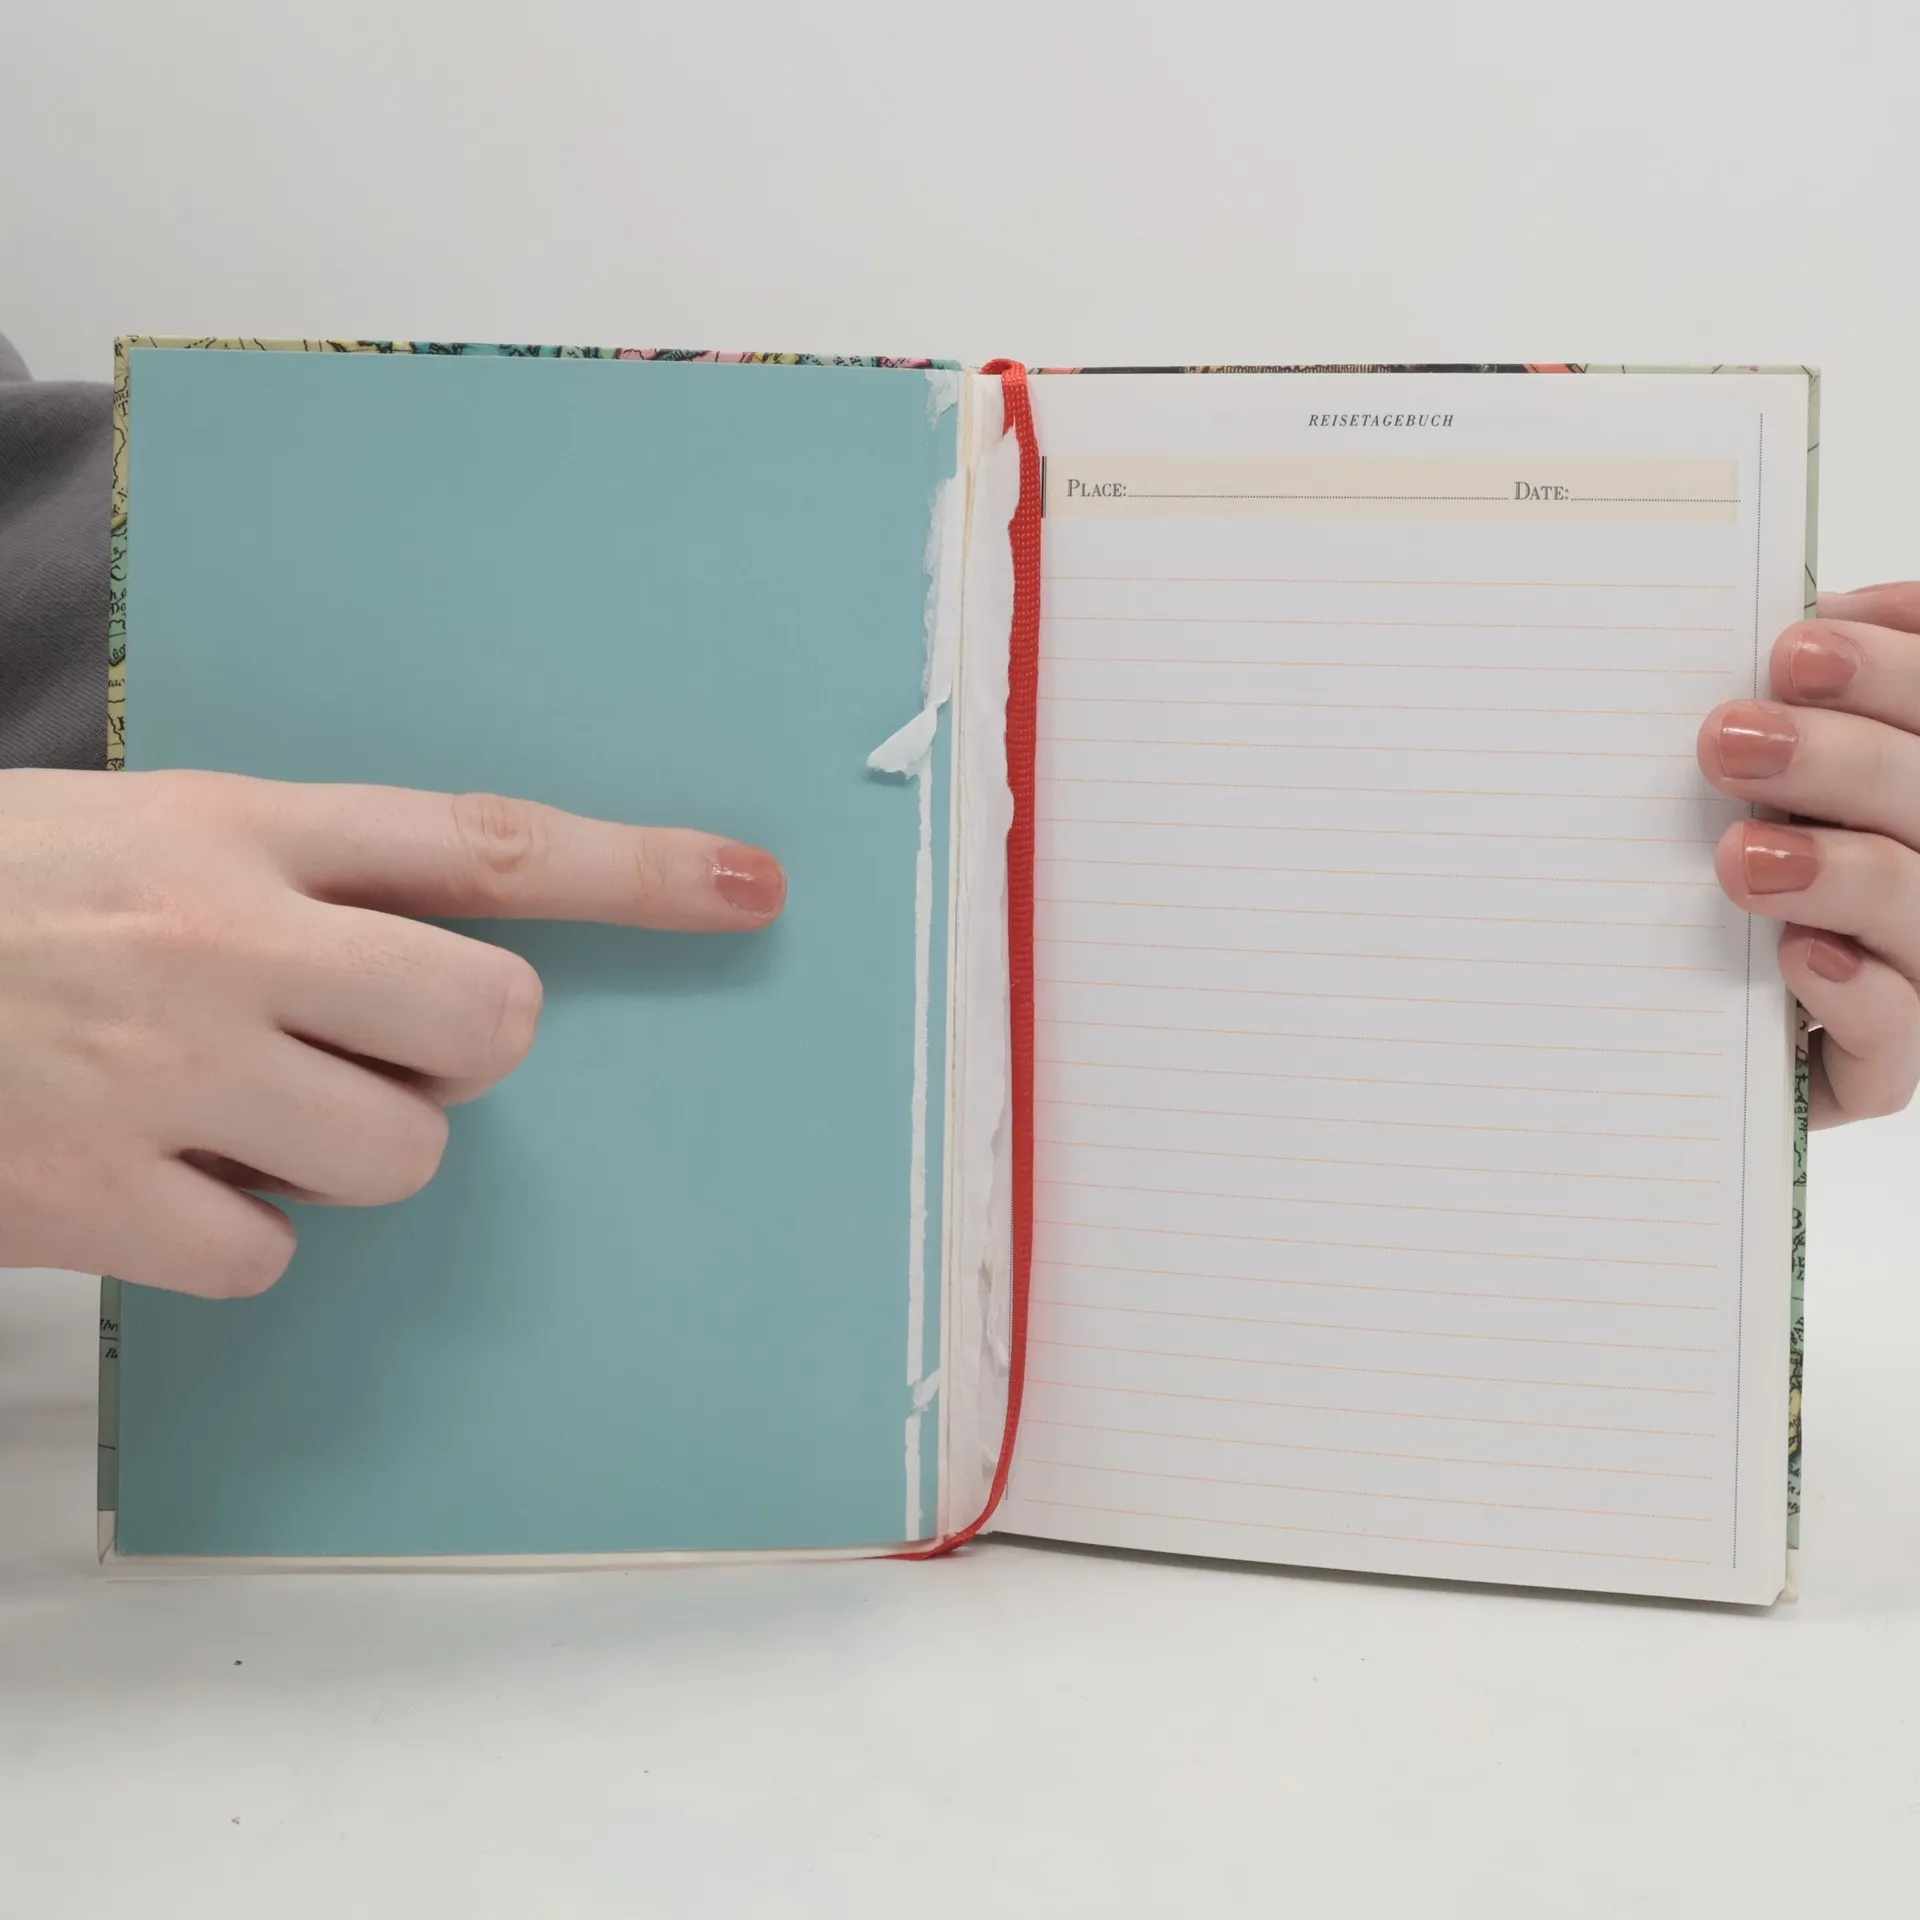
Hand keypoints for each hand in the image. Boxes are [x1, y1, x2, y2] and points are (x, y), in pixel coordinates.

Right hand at [0, 771, 785, 1294]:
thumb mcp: (146, 831)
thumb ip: (305, 879)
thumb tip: (449, 971)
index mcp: (240, 827)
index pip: (486, 843)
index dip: (637, 869)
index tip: (750, 885)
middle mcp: (225, 939)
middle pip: (487, 1023)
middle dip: (461, 1052)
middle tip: (371, 1042)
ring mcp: (165, 1071)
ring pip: (399, 1153)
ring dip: (342, 1147)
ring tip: (224, 1104)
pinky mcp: (97, 1195)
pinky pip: (270, 1250)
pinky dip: (230, 1232)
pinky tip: (146, 1174)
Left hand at [1698, 582, 1919, 1126]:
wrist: (1647, 1025)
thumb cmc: (1698, 870)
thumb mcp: (1743, 776)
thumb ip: (1796, 703)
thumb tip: (1817, 618)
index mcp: (1904, 781)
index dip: (1890, 670)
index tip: (1794, 650)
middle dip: (1840, 762)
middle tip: (1728, 741)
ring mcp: (1916, 967)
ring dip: (1841, 873)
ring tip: (1740, 856)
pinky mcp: (1876, 1067)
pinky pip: (1896, 1048)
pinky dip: (1859, 997)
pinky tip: (1800, 958)